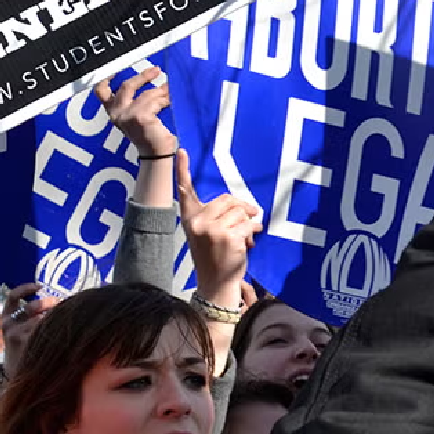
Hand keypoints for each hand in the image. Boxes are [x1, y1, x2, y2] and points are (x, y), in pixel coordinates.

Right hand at [0, 282, 60, 379]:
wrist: (15, 370)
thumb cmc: (23, 344)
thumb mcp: (20, 326)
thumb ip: (31, 314)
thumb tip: (55, 300)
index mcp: (6, 315)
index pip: (13, 296)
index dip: (26, 288)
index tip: (40, 286)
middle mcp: (8, 324)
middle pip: (32, 307)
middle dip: (49, 303)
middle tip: (61, 304)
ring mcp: (14, 335)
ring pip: (39, 320)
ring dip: (53, 318)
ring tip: (63, 320)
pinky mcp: (23, 344)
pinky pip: (42, 332)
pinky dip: (53, 330)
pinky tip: (59, 333)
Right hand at [94, 66, 174, 157]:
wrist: (156, 154)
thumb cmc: (150, 135)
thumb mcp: (139, 113)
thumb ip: (140, 97)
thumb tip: (153, 74)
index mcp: (114, 112)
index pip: (102, 91)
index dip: (106, 77)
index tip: (117, 66)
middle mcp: (116, 114)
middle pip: (126, 86)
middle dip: (143, 77)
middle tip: (156, 70)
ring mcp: (127, 116)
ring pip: (147, 94)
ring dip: (161, 92)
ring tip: (171, 92)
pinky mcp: (140, 117)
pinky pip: (154, 101)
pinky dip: (165, 99)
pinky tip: (171, 101)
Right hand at [176, 150, 261, 303]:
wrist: (216, 284)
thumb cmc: (215, 257)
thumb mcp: (208, 233)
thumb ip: (219, 216)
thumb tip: (246, 207)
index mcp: (189, 218)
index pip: (185, 190)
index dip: (182, 169)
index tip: (180, 150)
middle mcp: (197, 221)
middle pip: (227, 199)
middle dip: (242, 208)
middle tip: (250, 218)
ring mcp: (211, 229)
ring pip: (240, 211)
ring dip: (249, 223)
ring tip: (247, 236)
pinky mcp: (227, 236)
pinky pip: (248, 224)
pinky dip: (253, 232)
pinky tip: (249, 243)